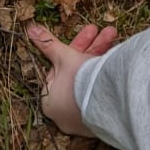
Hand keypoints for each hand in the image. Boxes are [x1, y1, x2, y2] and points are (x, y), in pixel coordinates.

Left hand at [26, 20, 118, 134]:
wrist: (111, 101)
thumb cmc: (79, 80)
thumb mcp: (63, 56)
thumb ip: (48, 44)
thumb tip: (30, 28)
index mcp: (49, 103)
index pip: (59, 71)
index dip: (73, 51)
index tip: (88, 35)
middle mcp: (64, 115)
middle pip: (77, 75)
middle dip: (92, 51)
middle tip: (107, 32)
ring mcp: (83, 120)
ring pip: (91, 83)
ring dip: (102, 60)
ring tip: (114, 35)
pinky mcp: (100, 122)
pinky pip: (101, 95)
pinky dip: (106, 78)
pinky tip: (118, 60)